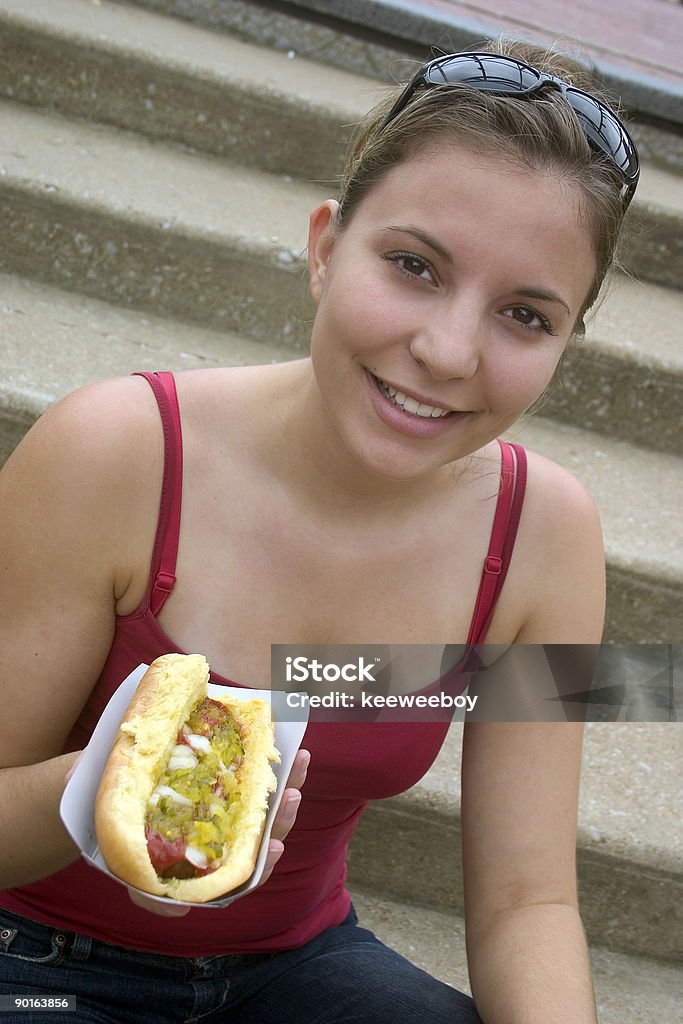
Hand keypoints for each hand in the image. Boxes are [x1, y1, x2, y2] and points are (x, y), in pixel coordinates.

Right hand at [127, 747, 310, 914]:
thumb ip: (155, 897)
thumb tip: (181, 909)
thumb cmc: (139, 851)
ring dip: (289, 780)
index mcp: (221, 864)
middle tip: (291, 795)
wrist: (122, 809)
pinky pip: (258, 771)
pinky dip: (272, 758)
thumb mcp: (139, 878)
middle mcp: (234, 839)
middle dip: (284, 815)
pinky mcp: (232, 780)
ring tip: (299, 760)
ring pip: (271, 800)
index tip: (273, 847)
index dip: (265, 861)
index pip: (251, 869)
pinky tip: (283, 743)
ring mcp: (236, 809)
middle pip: (269, 831)